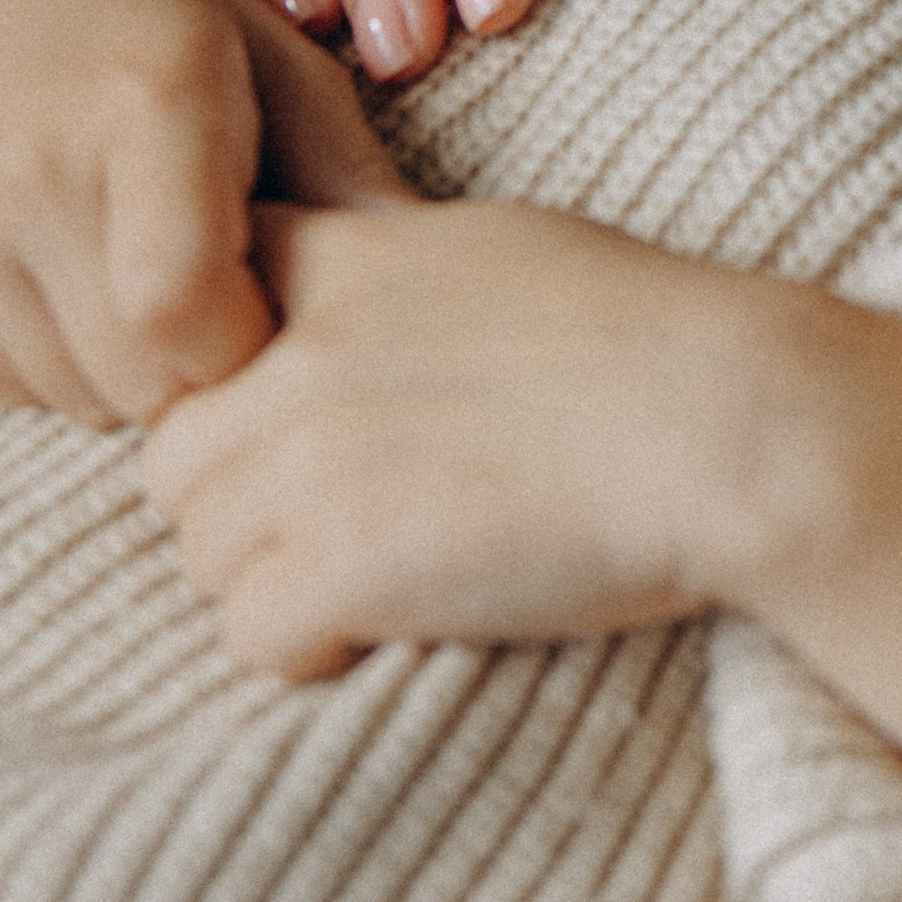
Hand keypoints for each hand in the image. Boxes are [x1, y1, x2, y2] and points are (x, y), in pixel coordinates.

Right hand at [0, 0, 407, 424]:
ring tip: (152, 270)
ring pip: (72, 394)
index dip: (246, 343)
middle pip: (136, 377)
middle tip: (224, 293)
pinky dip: (60, 358)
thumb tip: (431, 293)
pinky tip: (83, 272)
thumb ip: (350, 179)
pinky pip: (4, 381)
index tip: (273, 305)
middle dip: (202, 367)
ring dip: (131, 368)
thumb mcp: (279, 64)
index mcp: (144, 100)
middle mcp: (26, 161)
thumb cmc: (169, 20)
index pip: (182, 314)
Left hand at [139, 196, 761, 675]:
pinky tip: (399, 624)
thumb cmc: (649, 337)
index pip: (192, 310)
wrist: (727, 423)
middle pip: (173, 460)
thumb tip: (348, 307)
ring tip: (388, 577)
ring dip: (276, 581)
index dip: (227, 383)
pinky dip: (312, 648)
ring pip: (202, 556)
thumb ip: (388, 275)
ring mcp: (308, 460)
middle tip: (346, 527)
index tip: (296, 422)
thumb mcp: (496, 253)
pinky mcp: (339, 566)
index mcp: (343, 261)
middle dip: (238, 506)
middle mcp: (299, 352)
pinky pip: (252, 635)